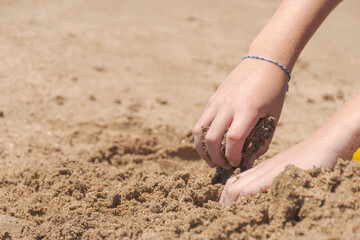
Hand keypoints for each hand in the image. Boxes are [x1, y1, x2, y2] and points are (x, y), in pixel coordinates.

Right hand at [193, 58, 287, 168]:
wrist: (264, 62)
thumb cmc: (273, 92)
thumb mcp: (274, 118)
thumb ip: (262, 141)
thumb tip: (248, 162)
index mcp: (247, 110)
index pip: (233, 140)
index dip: (232, 157)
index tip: (237, 164)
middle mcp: (228, 105)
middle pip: (211, 139)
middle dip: (216, 158)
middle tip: (225, 166)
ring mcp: (217, 102)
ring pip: (199, 131)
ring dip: (202, 150)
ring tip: (211, 160)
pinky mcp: (212, 100)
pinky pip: (201, 122)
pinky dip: (202, 137)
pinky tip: (210, 145)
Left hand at [220, 132, 338, 204]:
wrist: (324, 144)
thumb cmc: (308, 159)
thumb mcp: (286, 171)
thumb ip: (274, 181)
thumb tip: (265, 197)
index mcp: (261, 170)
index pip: (234, 183)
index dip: (226, 197)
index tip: (226, 209)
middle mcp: (261, 170)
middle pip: (232, 186)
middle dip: (225, 203)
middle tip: (225, 214)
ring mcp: (268, 172)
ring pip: (239, 187)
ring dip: (232, 203)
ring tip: (231, 214)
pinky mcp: (278, 175)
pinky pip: (255, 187)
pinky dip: (247, 197)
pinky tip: (246, 205)